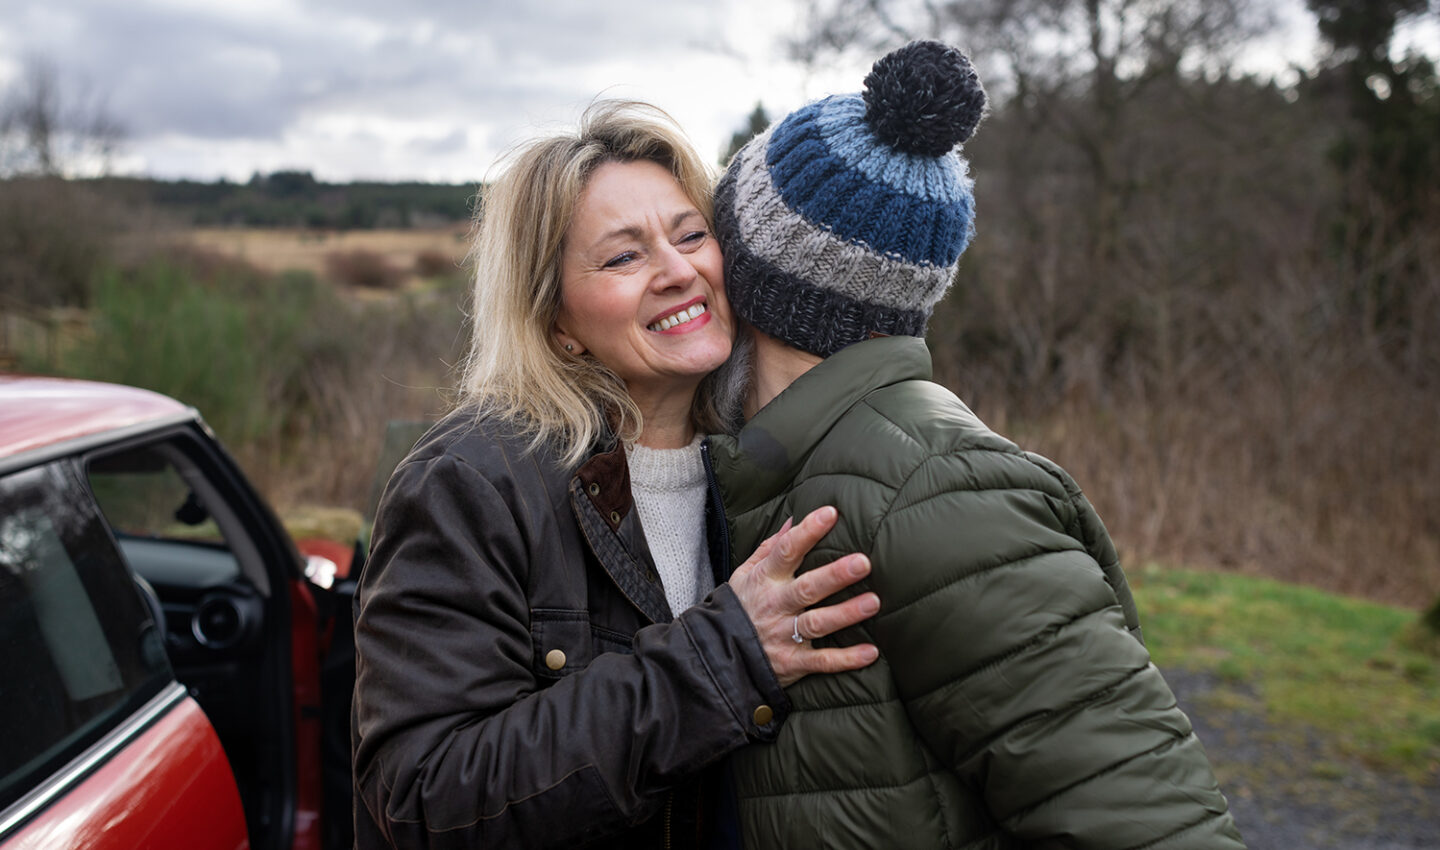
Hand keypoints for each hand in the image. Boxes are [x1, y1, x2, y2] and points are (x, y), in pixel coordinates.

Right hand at [729, 506, 879, 687]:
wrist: (718, 656)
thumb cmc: (739, 608)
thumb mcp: (744, 574)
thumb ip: (770, 549)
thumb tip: (792, 520)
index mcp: (765, 580)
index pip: (786, 551)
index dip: (807, 532)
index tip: (830, 514)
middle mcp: (775, 605)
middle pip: (807, 587)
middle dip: (835, 575)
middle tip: (863, 562)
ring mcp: (783, 635)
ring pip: (817, 623)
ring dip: (846, 613)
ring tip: (873, 602)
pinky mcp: (791, 662)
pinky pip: (821, 661)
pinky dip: (846, 659)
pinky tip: (870, 652)